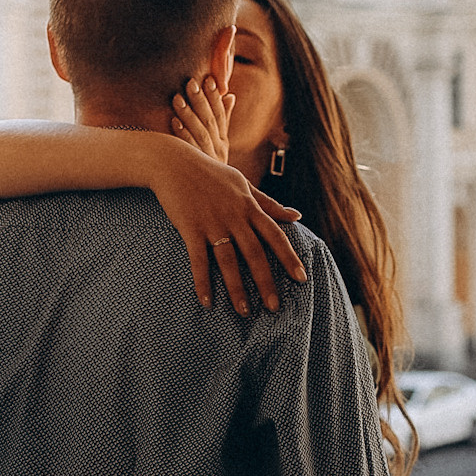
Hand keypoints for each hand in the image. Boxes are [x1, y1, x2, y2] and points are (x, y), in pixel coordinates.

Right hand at [149, 135, 305, 314]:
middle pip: (254, 254)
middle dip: (266, 282)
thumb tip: (296, 215)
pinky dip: (203, 282)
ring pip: (228, 261)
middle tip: (275, 307)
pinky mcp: (190, 229)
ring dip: (237, 288)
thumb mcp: (244, 184)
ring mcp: (212, 223)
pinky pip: (198, 260)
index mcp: (250, 206)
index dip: (289, 258)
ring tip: (244, 312)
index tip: (301, 279)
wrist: (174, 163)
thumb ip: (269, 204)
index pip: (275, 236)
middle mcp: (234, 217)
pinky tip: (207, 303)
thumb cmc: (211, 174)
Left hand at [170, 75, 231, 164]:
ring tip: (178, 98)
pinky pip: (189, 149)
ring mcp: (208, 159)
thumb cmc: (212, 167)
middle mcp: (218, 148)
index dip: (215, 97)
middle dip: (200, 100)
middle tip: (190, 82)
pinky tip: (174, 121)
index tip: (208, 79)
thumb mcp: (221, 143)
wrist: (214, 198)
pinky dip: (182, 134)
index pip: (221, 114)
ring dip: (189, 114)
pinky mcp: (197, 168)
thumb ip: (225, 119)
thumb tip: (231, 96)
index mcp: (223, 141)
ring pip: (199, 133)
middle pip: (210, 121)